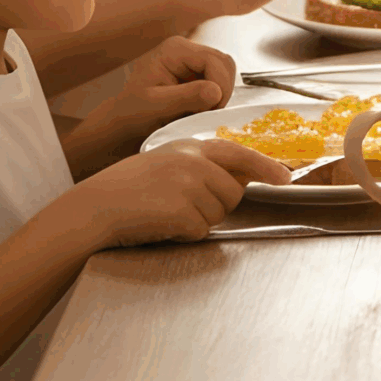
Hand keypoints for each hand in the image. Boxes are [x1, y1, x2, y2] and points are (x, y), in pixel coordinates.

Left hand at [62, 38, 238, 176]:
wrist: (124, 122)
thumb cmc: (133, 114)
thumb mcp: (156, 107)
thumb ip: (185, 97)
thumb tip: (215, 92)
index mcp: (175, 50)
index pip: (214, 61)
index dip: (219, 85)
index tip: (211, 110)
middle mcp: (186, 49)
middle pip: (223, 63)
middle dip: (221, 90)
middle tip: (207, 113)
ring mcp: (192, 60)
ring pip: (225, 72)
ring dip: (220, 94)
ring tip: (201, 112)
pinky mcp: (196, 72)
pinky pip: (219, 80)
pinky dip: (216, 97)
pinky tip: (199, 109)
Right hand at [70, 139, 289, 248]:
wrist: (97, 206)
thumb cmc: (128, 188)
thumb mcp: (166, 163)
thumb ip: (201, 166)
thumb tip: (238, 180)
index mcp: (190, 147)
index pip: (239, 154)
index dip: (265, 167)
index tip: (284, 177)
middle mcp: (194, 162)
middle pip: (232, 192)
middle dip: (216, 205)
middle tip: (182, 206)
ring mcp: (190, 185)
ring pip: (218, 213)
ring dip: (198, 220)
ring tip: (166, 212)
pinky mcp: (183, 211)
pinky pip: (200, 231)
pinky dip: (184, 234)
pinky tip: (161, 224)